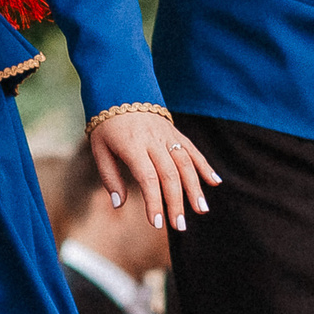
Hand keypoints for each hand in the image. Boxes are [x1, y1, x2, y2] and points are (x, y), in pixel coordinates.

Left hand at [88, 111, 220, 231]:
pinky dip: (205, 166)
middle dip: (176, 202)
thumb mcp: (98, 148)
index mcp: (132, 146)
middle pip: (170, 175)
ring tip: (201, 210)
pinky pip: (192, 149)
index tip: (157, 223)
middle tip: (180, 226)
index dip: (154, 201)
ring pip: (186, 163)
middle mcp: (153, 141)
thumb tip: (118, 204)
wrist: (120, 87)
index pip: (148, 178)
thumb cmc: (106, 123)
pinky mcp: (175, 132)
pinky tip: (215, 183)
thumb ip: (109, 176)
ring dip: (195, 188)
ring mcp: (167, 135)